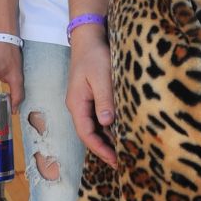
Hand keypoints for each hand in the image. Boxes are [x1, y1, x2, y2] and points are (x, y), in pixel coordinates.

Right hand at [66, 26, 116, 166]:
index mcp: (77, 104)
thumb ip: (104, 100)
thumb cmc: (94, 55)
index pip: (86, 134)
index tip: (114, 160)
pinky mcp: (92, 97)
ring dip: (107, 139)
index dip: (100, 149)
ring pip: (95, 127)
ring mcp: (84, 102)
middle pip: (90, 134)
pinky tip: (121, 132)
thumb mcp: (101, 77)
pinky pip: (99, 117)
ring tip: (123, 151)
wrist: (88, 37)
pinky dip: (109, 127)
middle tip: (122, 162)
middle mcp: (78, 106)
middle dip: (104, 149)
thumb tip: (106, 123)